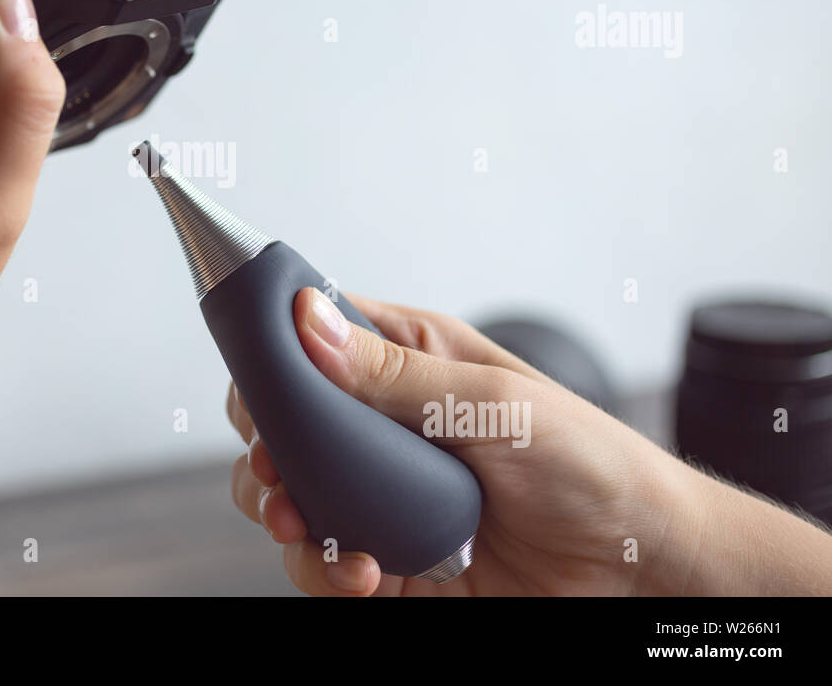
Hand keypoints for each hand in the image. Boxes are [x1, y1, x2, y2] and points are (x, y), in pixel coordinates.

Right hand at [228, 288, 831, 595]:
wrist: (640, 565)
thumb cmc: (590, 461)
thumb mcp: (494, 403)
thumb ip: (395, 372)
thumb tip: (309, 321)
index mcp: (410, 359)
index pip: (310, 342)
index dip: (269, 361)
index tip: (254, 393)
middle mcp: (386, 423)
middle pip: (283, 426)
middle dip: (264, 454)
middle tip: (276, 476)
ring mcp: (385, 491)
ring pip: (294, 497)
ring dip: (287, 517)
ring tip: (309, 532)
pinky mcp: (392, 554)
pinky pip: (328, 560)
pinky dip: (326, 571)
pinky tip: (362, 573)